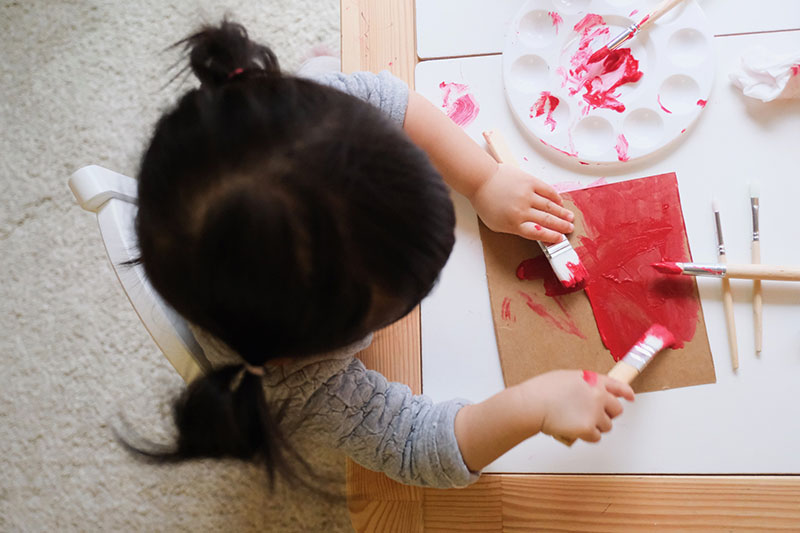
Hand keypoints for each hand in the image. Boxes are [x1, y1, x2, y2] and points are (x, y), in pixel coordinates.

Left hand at [469, 163, 574, 243]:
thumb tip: (532, 230)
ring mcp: (527, 195)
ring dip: (562, 213)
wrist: (481, 180)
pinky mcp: (530, 181)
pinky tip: (560, 202)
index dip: (551, 237)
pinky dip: (556, 197)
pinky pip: (547, 190)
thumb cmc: (486, 202)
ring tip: (570, 217)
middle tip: (570, 229)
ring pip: (550, 206)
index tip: (559, 239)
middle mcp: (522, 210)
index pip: (537, 233)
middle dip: (561, 226)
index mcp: (513, 223)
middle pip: (547, 220)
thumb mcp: (496, 224)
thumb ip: (514, 228)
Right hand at [519, 370, 634, 442]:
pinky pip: (596, 437)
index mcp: (593, 380)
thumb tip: (586, 394)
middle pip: (616, 410)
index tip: (630, 397)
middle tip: (594, 416)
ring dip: (596, 426)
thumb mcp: (566, 378)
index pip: (617, 385)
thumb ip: (582, 385)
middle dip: (607, 414)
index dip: (625, 392)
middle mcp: (598, 395)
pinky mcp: (588, 428)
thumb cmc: (542, 391)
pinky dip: (588, 436)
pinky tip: (577, 431)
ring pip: (606, 425)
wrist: (533, 404)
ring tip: (579, 423)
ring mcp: (595, 412)